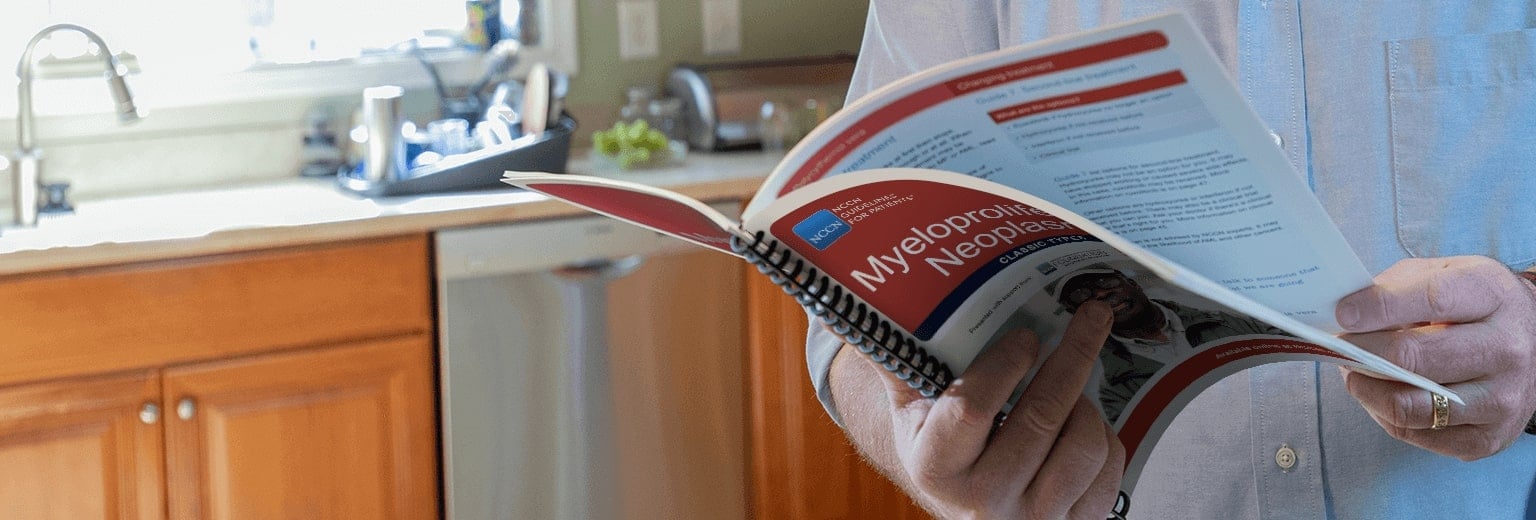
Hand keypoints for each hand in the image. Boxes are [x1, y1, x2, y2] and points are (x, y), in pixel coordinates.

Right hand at [874, 301, 1123, 518]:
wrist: (964, 505)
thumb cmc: (938, 446)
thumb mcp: (909, 411)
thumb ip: (898, 359)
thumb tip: (873, 303)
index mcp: (936, 468)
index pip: (972, 408)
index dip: (1005, 364)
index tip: (1026, 335)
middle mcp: (984, 500)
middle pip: (1041, 417)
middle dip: (1072, 356)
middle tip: (1090, 317)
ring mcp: (1033, 518)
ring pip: (1083, 443)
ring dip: (1086, 402)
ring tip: (1072, 388)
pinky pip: (1108, 469)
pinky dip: (1104, 437)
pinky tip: (1082, 424)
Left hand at [1336, 256, 1535, 460]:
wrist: (1531, 339)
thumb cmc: (1472, 303)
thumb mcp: (1443, 273)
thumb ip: (1395, 286)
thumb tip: (1345, 313)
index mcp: (1491, 295)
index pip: (1432, 299)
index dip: (1379, 308)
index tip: (1343, 315)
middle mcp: (1506, 348)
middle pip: (1414, 358)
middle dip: (1362, 353)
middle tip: (1337, 348)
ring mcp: (1502, 398)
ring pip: (1410, 406)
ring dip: (1367, 390)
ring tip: (1354, 373)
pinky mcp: (1489, 437)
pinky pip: (1417, 435)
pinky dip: (1386, 416)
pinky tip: (1382, 396)